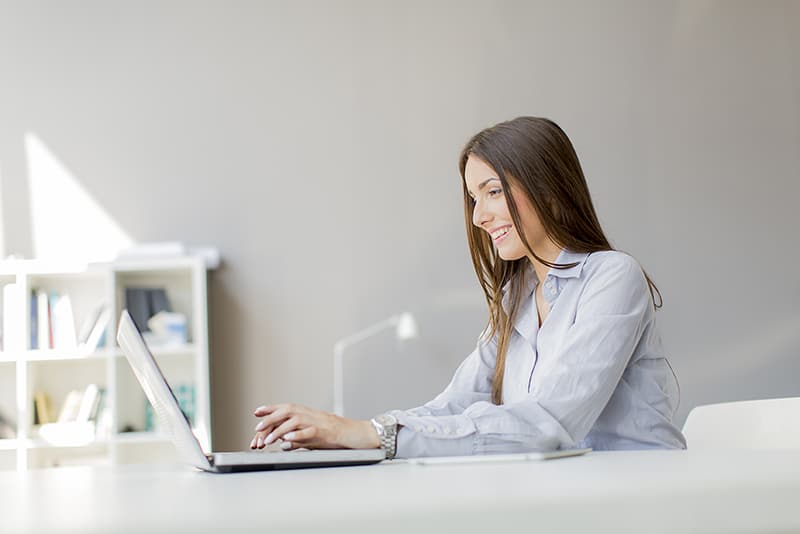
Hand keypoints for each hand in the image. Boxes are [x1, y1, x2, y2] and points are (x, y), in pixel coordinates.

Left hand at [249, 403, 379, 450]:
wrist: (353, 433)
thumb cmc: (332, 434)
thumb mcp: (311, 435)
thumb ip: (296, 438)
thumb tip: (282, 443)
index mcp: (305, 413)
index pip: (284, 408)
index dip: (270, 409)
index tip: (256, 411)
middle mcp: (309, 414)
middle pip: (286, 412)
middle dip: (270, 419)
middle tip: (257, 428)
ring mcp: (316, 422)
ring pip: (293, 422)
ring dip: (279, 431)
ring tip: (268, 441)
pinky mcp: (323, 432)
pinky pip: (307, 432)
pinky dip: (296, 436)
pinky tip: (286, 440)